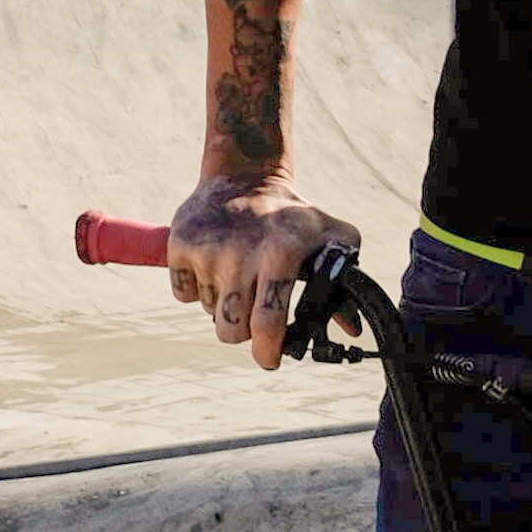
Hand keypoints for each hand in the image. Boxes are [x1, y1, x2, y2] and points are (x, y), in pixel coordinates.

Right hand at [167, 175, 360, 370]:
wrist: (244, 173)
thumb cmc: (292, 216)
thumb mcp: (327, 238)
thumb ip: (344, 284)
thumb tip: (352, 329)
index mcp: (279, 254)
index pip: (268, 321)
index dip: (268, 351)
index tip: (270, 358)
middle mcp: (239, 253)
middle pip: (232, 330)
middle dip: (243, 332)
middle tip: (253, 312)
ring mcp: (206, 250)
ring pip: (210, 313)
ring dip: (223, 304)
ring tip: (238, 273)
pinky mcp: (179, 246)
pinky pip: (184, 294)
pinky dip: (197, 288)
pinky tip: (215, 263)